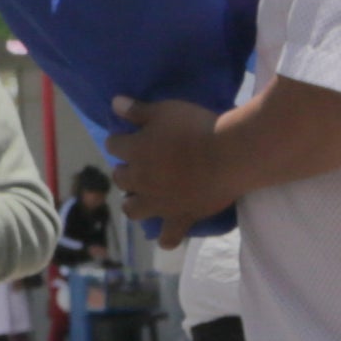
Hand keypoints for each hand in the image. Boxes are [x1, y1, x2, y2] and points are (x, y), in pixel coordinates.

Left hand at [103, 96, 229, 244]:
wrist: (227, 155)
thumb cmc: (195, 127)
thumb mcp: (164, 109)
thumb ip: (137, 110)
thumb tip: (113, 103)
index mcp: (134, 151)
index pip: (113, 145)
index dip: (120, 140)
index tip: (129, 137)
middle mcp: (140, 180)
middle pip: (120, 178)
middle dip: (126, 170)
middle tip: (141, 164)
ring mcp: (159, 203)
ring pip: (133, 209)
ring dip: (134, 202)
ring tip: (145, 196)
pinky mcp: (180, 217)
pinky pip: (168, 237)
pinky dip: (166, 237)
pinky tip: (167, 235)